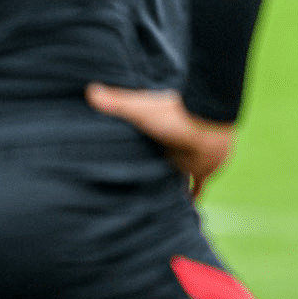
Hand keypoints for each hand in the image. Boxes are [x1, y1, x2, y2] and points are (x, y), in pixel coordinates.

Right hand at [86, 85, 235, 196]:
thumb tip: (90, 90)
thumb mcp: (140, 108)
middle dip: (153, 172)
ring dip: (171, 186)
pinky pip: (197, 187)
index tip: (125, 162)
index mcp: (159, 132)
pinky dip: (193, 197)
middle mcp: (173, 146)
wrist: (208, 124)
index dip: (138, 152)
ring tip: (156, 202)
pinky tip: (188, 208)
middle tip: (138, 187)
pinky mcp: (203, 170)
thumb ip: (116, 102)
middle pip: (161, 162)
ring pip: (178, 176)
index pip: (145, 145)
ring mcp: (188, 159)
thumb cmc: (174, 116)